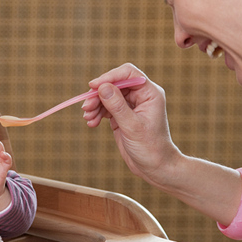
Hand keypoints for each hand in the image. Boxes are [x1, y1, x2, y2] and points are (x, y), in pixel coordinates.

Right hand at [82, 64, 181, 184]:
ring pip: (108, 96)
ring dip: (95, 105)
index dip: (110, 77)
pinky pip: (106, 108)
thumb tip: (102, 87)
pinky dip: (97, 113)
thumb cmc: (150, 148)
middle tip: (86, 107)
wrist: (155, 168)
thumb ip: (117, 106)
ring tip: (88, 118)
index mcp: (149, 93)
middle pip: (114, 84)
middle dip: (98, 94)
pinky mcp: (122, 115)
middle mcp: (140, 96)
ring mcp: (130, 105)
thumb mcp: (132, 127)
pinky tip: (91, 123)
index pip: (128, 73)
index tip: (93, 85)